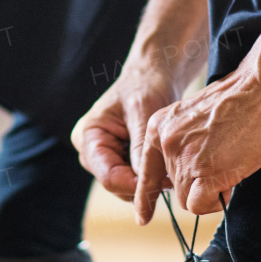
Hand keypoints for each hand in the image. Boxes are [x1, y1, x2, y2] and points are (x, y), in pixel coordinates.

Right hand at [70, 0, 209, 202]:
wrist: (153, 75)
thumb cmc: (146, 86)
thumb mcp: (144, 114)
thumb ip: (140, 148)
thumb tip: (144, 183)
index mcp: (88, 136)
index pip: (107, 175)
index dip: (133, 186)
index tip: (160, 186)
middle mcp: (91, 150)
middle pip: (114, 184)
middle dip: (141, 186)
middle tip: (172, 179)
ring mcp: (104, 156)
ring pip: (125, 185)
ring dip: (147, 183)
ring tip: (171, 172)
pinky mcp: (119, 158)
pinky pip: (133, 178)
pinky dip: (149, 177)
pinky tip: (166, 167)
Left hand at [137, 65, 260, 221]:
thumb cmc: (243, 100)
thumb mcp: (198, 118)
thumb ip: (186, 143)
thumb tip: (191, 173)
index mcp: (160, 126)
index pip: (146, 170)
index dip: (145, 196)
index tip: (141, 218)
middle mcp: (165, 142)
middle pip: (175, 187)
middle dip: (200, 183)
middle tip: (226, 158)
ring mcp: (184, 158)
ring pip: (187, 200)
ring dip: (211, 191)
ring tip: (232, 163)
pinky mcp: (205, 172)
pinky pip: (199, 206)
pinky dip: (216, 201)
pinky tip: (231, 179)